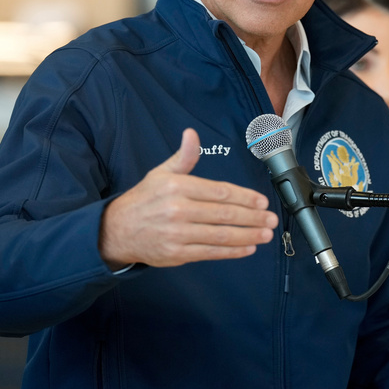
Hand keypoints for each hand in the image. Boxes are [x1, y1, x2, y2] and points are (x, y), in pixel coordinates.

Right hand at [99, 128, 277, 268]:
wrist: (117, 230)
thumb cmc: (144, 200)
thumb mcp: (161, 173)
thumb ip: (183, 156)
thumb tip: (192, 134)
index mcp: (177, 187)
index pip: (219, 192)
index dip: (244, 198)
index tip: (261, 201)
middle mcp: (177, 210)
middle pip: (224, 215)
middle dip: (252, 217)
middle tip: (271, 219)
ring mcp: (177, 234)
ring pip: (221, 235)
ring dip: (248, 235)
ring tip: (265, 234)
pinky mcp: (177, 254)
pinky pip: (211, 252)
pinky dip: (232, 251)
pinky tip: (248, 248)